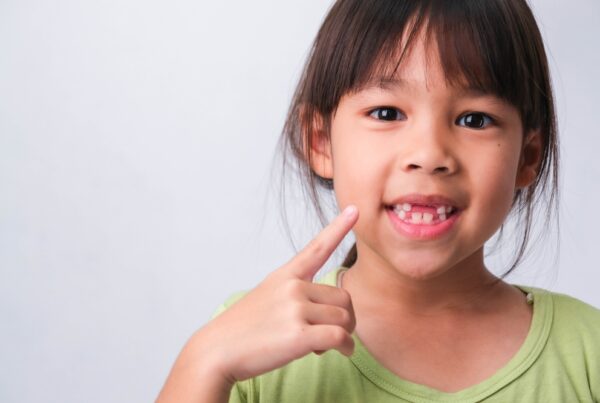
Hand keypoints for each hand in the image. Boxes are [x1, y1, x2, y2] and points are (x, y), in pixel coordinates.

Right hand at [198, 205, 358, 383]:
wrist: (216, 351)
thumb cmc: (242, 329)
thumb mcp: (265, 297)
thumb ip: (295, 295)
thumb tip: (328, 311)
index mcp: (285, 275)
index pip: (317, 247)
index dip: (338, 228)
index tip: (354, 209)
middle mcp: (292, 287)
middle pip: (344, 297)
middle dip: (344, 318)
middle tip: (327, 334)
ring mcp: (295, 309)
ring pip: (345, 318)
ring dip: (344, 335)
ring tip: (322, 345)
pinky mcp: (299, 334)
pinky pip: (340, 337)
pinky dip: (347, 347)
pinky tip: (342, 352)